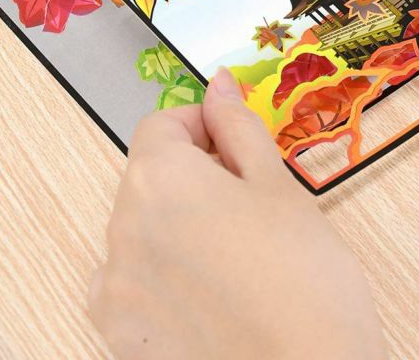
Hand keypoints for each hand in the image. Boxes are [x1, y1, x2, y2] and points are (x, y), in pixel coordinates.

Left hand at [88, 68, 386, 359]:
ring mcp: (115, 287)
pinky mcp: (120, 334)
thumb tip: (219, 83)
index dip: (203, 127)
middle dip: (194, 175)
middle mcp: (122, 228)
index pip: (162, 125)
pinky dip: (163, 273)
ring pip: (143, 228)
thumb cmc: (303, 277)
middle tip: (250, 202)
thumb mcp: (275, 184)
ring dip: (179, 223)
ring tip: (237, 253)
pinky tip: (212, 292)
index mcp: (159, 179)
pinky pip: (132, 281)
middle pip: (150, 176)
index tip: (235, 144)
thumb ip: (238, 126)